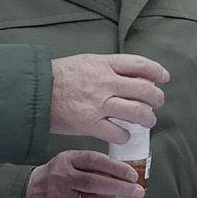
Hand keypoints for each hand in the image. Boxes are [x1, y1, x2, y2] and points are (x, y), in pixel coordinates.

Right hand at [18, 149, 144, 197]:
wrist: (24, 194)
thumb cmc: (53, 177)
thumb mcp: (68, 164)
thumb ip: (91, 167)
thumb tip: (122, 174)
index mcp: (67, 160)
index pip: (95, 160)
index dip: (116, 167)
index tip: (132, 174)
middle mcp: (62, 177)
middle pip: (96, 182)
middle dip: (121, 187)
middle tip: (138, 191)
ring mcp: (59, 196)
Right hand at [48, 53, 170, 142]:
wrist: (32, 91)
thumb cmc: (56, 77)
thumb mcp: (84, 62)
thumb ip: (106, 67)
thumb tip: (129, 74)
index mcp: (104, 64)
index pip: (140, 64)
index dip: (157, 71)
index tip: (164, 77)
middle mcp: (105, 83)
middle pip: (144, 90)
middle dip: (157, 98)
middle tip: (157, 103)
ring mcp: (98, 104)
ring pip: (137, 112)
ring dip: (148, 118)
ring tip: (148, 121)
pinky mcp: (89, 124)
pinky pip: (118, 132)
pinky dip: (125, 135)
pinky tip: (124, 135)